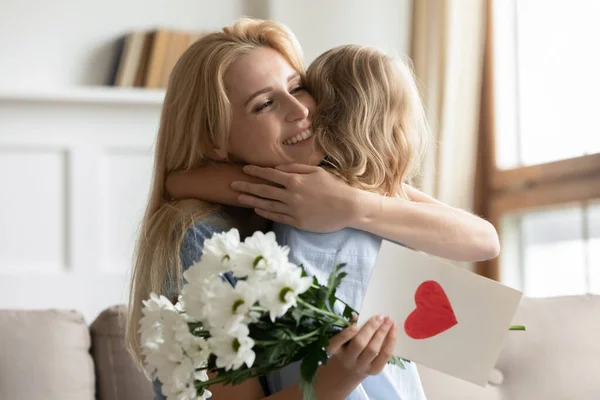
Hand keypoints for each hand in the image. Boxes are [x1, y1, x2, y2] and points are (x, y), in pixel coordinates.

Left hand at [231, 164, 357, 232]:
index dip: (255, 171)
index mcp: (295, 180)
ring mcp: (293, 210)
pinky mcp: (297, 222)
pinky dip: (266, 213)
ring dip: (252, 201)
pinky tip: (257, 210)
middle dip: (246, 186)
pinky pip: (277, 217)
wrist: (348, 207)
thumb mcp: (316, 171)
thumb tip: (278, 169)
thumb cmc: (335, 186)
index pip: (269, 175)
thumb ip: (296, 169)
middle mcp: (291, 195)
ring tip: (239, 198)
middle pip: (263, 190)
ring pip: (267, 205)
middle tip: (232, 185)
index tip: (244, 169)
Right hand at [326, 315, 396, 378]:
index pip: (338, 341)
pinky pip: (384, 356)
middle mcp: (347, 359)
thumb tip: (358, 317)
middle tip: (379, 317)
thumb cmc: (346, 346)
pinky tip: (393, 330)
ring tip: (389, 321)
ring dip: (383, 333)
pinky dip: (390, 342)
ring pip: (373, 350)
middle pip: (359, 344)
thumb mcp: (342, 337)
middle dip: (370, 329)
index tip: (356, 325)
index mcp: (335, 349)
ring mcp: (361, 367)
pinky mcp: (374, 371)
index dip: (347, 334)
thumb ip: (349, 325)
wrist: (349, 370)